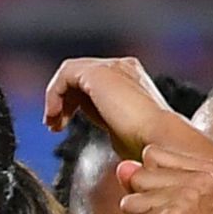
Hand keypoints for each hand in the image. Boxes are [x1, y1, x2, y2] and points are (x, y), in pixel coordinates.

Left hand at [43, 57, 173, 156]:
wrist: (160, 141)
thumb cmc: (148, 146)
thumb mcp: (123, 132)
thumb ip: (110, 123)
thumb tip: (106, 133)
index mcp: (133, 79)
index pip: (95, 83)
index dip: (75, 103)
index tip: (63, 125)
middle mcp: (124, 68)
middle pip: (81, 76)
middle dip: (64, 100)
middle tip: (54, 124)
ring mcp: (112, 67)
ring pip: (71, 73)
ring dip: (56, 98)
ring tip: (52, 122)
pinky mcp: (99, 72)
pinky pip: (66, 75)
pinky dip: (54, 95)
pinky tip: (54, 116)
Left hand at [117, 148, 212, 213]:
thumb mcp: (165, 205)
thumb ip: (142, 180)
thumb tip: (122, 167)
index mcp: (207, 171)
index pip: (152, 153)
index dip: (150, 182)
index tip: (174, 205)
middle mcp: (200, 183)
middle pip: (138, 176)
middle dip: (142, 204)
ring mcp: (185, 202)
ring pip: (130, 201)